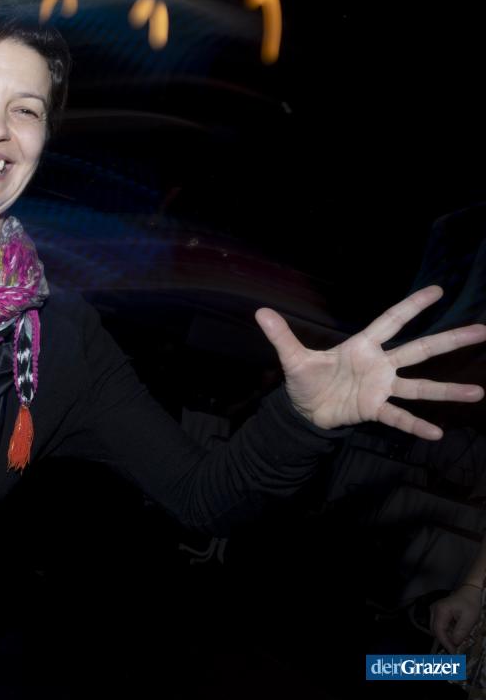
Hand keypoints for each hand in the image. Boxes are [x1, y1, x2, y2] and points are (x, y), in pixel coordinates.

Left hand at [255, 285, 485, 437]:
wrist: (304, 412)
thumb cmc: (306, 380)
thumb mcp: (292, 358)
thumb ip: (281, 336)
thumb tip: (259, 312)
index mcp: (362, 346)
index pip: (391, 321)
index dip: (413, 305)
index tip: (438, 290)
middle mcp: (379, 364)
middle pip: (420, 349)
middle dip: (450, 340)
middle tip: (482, 330)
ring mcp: (381, 388)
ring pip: (420, 386)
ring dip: (448, 390)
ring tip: (479, 391)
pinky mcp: (374, 409)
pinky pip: (398, 417)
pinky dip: (415, 424)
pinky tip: (436, 433)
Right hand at [431, 585, 482, 652]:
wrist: (469, 591)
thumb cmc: (470, 603)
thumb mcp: (469, 619)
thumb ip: (460, 632)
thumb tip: (454, 644)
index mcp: (440, 611)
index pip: (439, 631)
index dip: (445, 643)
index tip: (454, 653)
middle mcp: (433, 610)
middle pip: (435, 631)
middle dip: (445, 640)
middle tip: (456, 649)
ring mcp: (434, 610)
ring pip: (436, 629)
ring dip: (446, 636)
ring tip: (457, 642)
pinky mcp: (437, 612)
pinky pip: (439, 625)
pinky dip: (446, 631)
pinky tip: (455, 633)